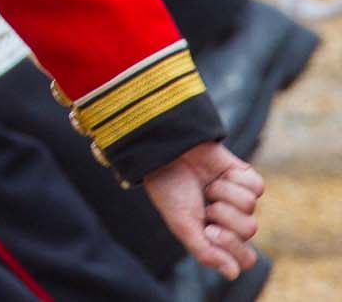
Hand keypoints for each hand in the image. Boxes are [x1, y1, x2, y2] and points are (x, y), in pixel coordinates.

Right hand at [143, 141, 263, 279]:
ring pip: (251, 207)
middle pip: (249, 230)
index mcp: (217, 237)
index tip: (209, 231)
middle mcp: (232, 221)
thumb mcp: (182, 225)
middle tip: (206, 205)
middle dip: (224, 215)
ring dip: (224, 193)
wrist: (168, 152)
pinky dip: (234, 180)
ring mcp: (240, 199)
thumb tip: (233, 274)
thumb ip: (205, 252)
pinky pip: (256, 187)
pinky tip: (220, 175)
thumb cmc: (169, 190)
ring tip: (207, 187)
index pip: (245, 259)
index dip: (231, 246)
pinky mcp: (246, 178)